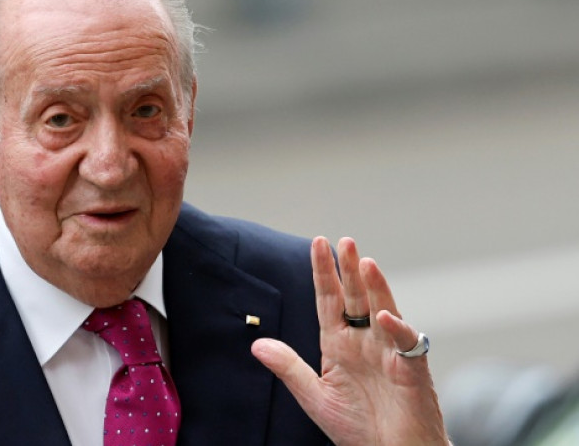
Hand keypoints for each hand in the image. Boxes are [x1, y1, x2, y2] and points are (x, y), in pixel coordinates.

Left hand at [251, 237, 448, 445]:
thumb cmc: (356, 428)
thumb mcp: (314, 395)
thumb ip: (289, 368)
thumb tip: (257, 344)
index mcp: (339, 343)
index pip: (329, 300)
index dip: (323, 273)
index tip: (317, 243)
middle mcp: (364, 341)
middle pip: (356, 297)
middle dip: (349, 270)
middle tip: (343, 241)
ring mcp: (388, 352)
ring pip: (383, 310)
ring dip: (375, 286)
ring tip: (365, 262)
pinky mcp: (411, 369)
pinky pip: (405, 343)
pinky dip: (396, 328)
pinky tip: (383, 314)